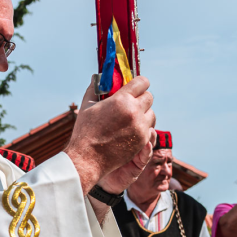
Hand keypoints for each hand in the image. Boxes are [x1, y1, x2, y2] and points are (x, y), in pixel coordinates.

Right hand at [65, 74, 155, 192]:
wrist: (88, 158)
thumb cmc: (85, 131)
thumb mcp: (86, 106)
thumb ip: (94, 89)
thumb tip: (98, 78)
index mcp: (121, 99)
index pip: (142, 82)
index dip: (140, 82)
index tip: (137, 85)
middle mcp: (134, 111)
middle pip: (149, 97)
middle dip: (142, 98)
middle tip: (133, 102)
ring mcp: (140, 127)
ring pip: (152, 114)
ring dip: (145, 113)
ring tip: (133, 117)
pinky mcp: (142, 141)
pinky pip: (149, 129)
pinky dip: (142, 128)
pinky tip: (131, 129)